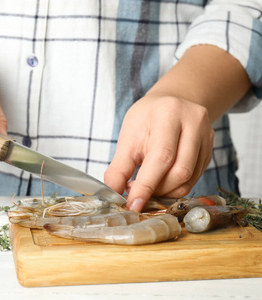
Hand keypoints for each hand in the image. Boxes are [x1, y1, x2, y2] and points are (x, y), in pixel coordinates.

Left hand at [104, 96, 213, 210]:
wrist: (170, 104)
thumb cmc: (145, 120)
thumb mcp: (127, 137)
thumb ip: (119, 167)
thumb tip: (113, 194)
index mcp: (168, 113)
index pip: (161, 156)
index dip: (146, 185)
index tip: (133, 204)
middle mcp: (194, 122)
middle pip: (180, 171)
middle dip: (156, 189)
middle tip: (136, 192)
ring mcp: (206, 136)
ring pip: (189, 179)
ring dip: (165, 191)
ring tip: (147, 185)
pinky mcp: (210, 150)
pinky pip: (194, 178)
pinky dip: (174, 187)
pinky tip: (160, 181)